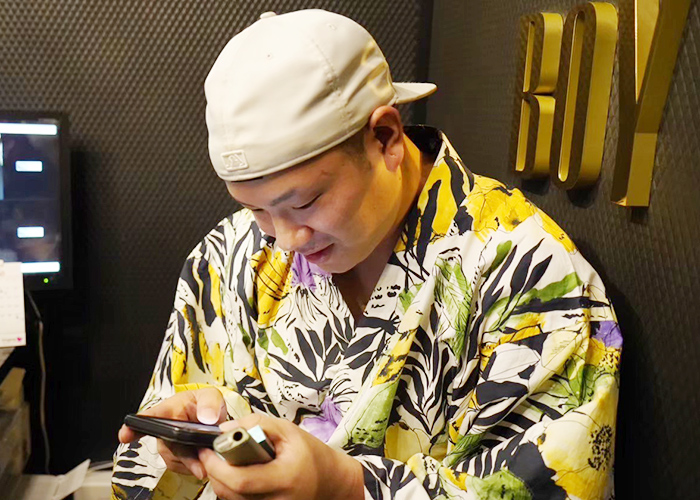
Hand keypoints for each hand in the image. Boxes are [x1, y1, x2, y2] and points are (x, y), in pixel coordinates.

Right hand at [118, 387, 226, 479]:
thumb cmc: (204, 403)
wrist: (210, 417)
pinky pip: (180, 467)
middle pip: (166, 446)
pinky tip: (202, 460)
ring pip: (173, 459)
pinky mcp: (175, 457)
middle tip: (199, 465)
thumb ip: (209, 403)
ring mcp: (167, 444)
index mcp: (168, 409)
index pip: (147, 417)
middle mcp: (163, 428)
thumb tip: (206, 417)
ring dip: (190, 463)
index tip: (125, 434)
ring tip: (206, 459)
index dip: (133, 426)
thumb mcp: (211, 396)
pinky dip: (193, 466)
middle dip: (183, 457)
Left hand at [198, 414, 363, 499]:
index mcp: (284, 478)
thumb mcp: (288, 430)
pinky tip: (236, 473)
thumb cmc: (310, 454)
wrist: (330, 481)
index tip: (208, 448)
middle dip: (214, 471)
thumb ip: (257, 424)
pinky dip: (231, 489)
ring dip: (220, 480)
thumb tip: (224, 429)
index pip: (240, 480)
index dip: (218, 466)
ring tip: (225, 461)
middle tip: (211, 453)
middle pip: (230, 493)